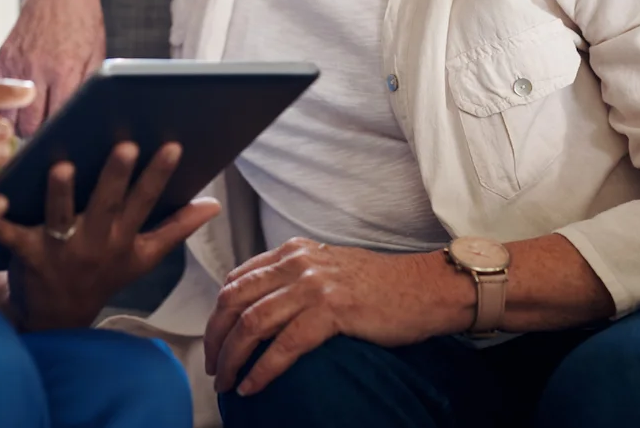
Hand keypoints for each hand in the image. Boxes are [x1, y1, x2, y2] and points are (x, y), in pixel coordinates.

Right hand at [0, 0, 107, 136]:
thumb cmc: (83, 21)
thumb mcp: (96, 54)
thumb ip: (88, 87)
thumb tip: (82, 119)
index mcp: (65, 69)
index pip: (57, 120)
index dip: (59, 137)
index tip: (61, 148)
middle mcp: (38, 69)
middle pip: (30, 125)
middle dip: (38, 139)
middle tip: (44, 144)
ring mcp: (17, 63)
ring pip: (8, 115)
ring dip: (17, 127)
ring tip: (28, 131)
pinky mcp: (3, 56)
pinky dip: (0, 108)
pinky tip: (10, 113)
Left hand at [0, 141, 221, 330]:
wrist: (57, 318)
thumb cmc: (103, 275)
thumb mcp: (144, 257)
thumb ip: (177, 228)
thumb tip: (214, 204)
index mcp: (123, 238)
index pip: (146, 202)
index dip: (159, 175)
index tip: (172, 146)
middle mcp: (95, 242)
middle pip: (107, 205)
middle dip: (116, 176)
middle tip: (124, 145)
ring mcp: (60, 250)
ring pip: (61, 218)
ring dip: (62, 194)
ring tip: (63, 167)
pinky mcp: (27, 254)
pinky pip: (10, 236)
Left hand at [204, 238, 459, 396]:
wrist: (425, 287)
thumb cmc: (381, 285)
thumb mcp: (328, 268)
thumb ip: (295, 277)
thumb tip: (263, 305)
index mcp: (292, 252)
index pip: (237, 280)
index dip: (218, 313)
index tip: (215, 340)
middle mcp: (297, 263)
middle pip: (235, 300)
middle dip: (216, 337)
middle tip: (213, 367)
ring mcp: (313, 286)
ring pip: (252, 323)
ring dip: (233, 358)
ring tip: (227, 382)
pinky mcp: (331, 311)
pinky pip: (284, 345)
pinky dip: (263, 370)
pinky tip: (253, 387)